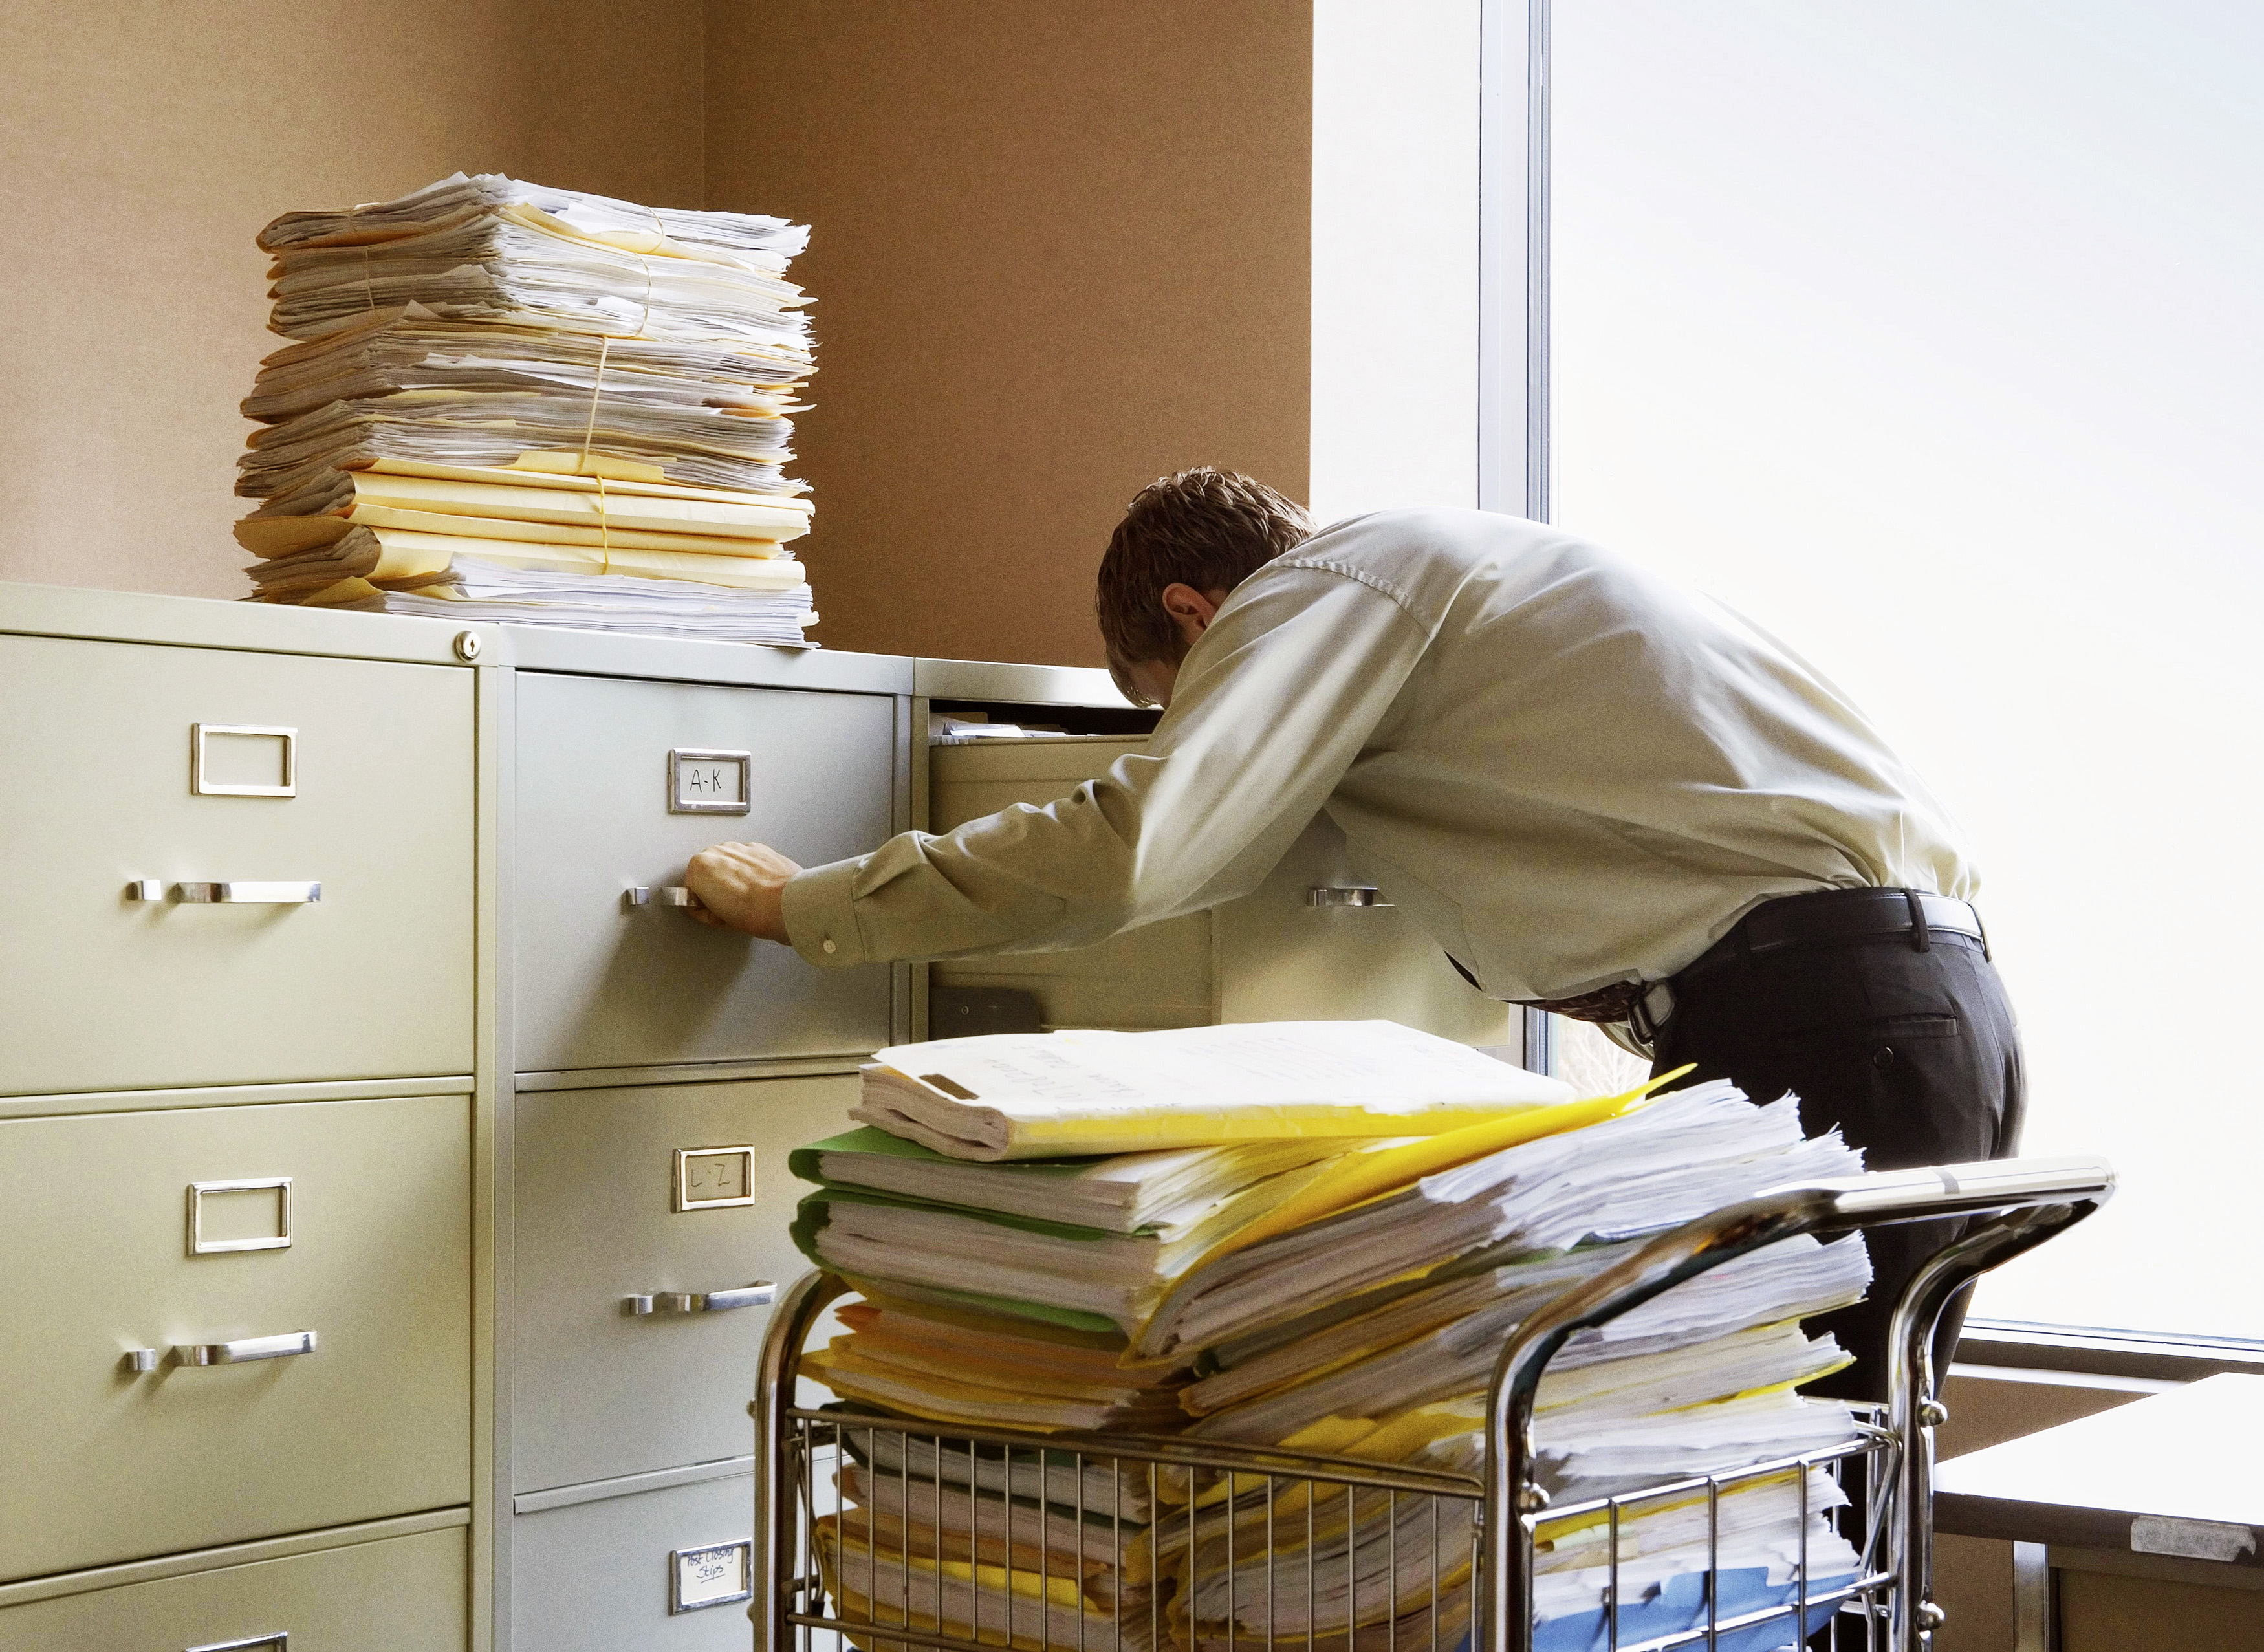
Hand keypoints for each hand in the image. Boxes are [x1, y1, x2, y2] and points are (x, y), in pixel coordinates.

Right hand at [683, 841, 802, 941]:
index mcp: (699, 867)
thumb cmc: (755, 912)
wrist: (787, 904)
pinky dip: (750, 871)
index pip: (691, 889)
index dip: (702, 904)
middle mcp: (718, 851)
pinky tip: (758, 887)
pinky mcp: (759, 847)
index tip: (712, 912)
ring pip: (728, 864)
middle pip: (708, 873)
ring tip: (747, 898)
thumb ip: (703, 909)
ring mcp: (739, 847)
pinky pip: (746, 860)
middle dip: (716, 888)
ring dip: (733, 877)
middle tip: (729, 907)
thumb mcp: (717, 919)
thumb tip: (704, 907)